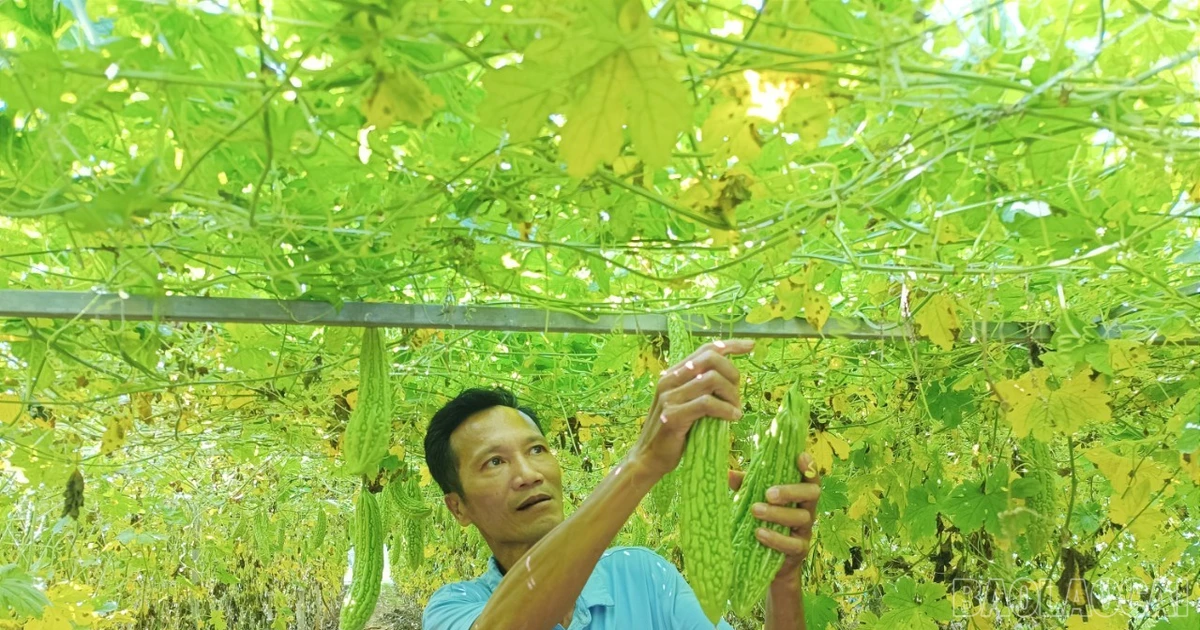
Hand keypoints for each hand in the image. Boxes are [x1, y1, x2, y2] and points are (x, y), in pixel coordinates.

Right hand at [631, 339, 753, 480]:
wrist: (649, 458)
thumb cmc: (674, 433)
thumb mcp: (687, 404)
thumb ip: (701, 388)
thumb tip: (731, 379)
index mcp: (673, 374)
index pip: (705, 349)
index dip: (730, 345)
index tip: (751, 346)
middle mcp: (669, 380)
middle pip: (711, 359)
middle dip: (732, 374)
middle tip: (737, 397)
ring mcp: (669, 397)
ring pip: (712, 380)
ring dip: (731, 395)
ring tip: (735, 411)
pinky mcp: (673, 415)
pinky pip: (708, 404)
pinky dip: (726, 409)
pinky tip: (732, 418)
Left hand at [728, 452, 821, 584]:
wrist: (767, 561)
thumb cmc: (762, 521)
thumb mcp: (754, 500)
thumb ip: (746, 486)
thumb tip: (728, 473)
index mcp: (799, 494)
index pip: (810, 478)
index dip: (810, 467)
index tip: (800, 456)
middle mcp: (807, 510)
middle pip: (812, 495)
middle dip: (791, 491)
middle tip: (768, 493)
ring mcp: (805, 531)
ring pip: (801, 518)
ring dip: (778, 513)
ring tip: (755, 510)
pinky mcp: (799, 550)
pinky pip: (793, 544)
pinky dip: (776, 538)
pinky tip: (759, 533)